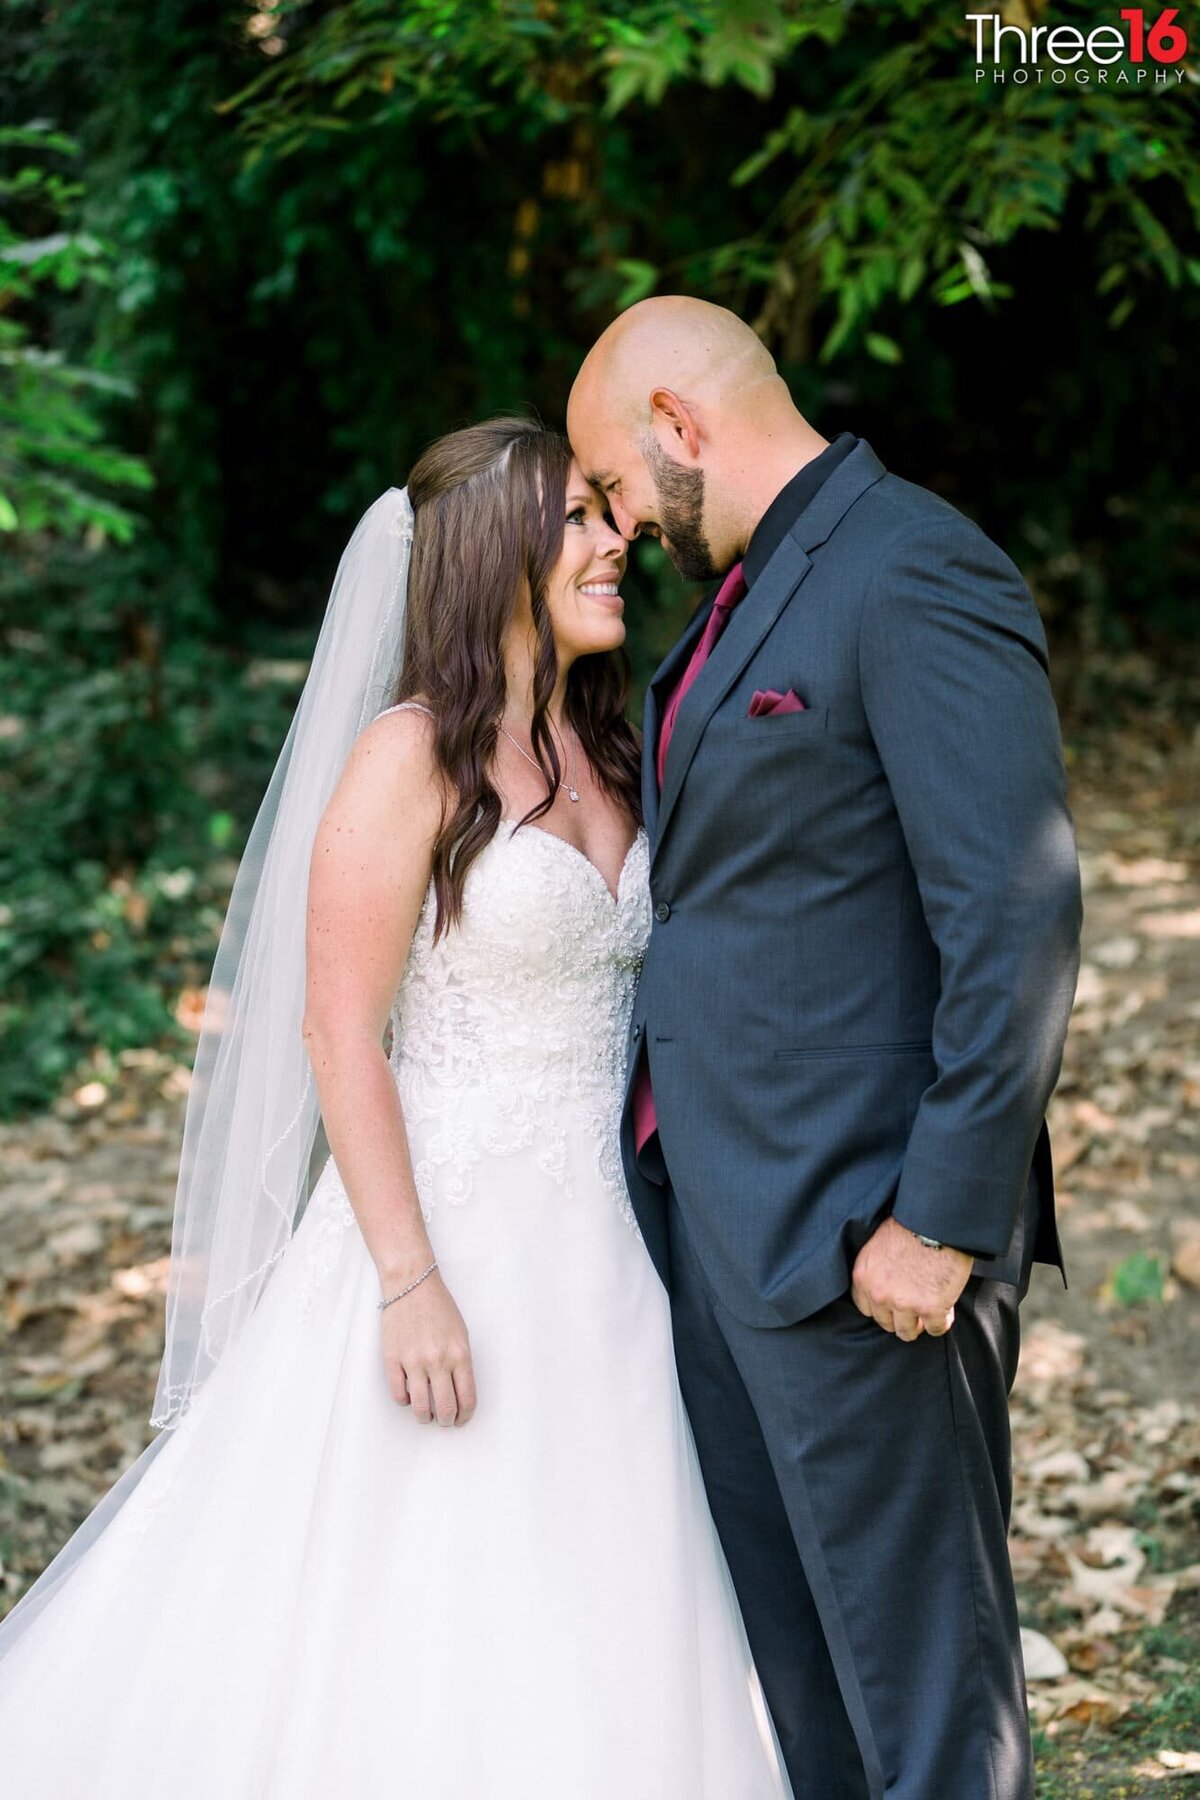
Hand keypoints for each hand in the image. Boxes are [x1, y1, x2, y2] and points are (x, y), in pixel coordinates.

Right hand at [380, 1271, 476, 1426]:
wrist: (411, 1283)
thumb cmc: (439, 1307)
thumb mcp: (461, 1334)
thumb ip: (461, 1363)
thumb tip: (458, 1393)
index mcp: (459, 1354)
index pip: (467, 1399)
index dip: (465, 1416)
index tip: (462, 1419)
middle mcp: (438, 1361)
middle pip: (446, 1409)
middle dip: (447, 1421)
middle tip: (445, 1420)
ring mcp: (413, 1361)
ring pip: (421, 1408)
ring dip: (425, 1417)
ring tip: (427, 1414)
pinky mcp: (392, 1359)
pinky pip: (398, 1395)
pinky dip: (405, 1401)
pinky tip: (409, 1395)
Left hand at [850, 1217, 972, 1340]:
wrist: (935, 1221)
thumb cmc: (911, 1224)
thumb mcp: (880, 1245)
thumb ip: (878, 1269)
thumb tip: (889, 1283)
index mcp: (864, 1276)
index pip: (865, 1307)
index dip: (881, 1307)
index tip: (892, 1304)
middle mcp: (879, 1294)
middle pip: (885, 1323)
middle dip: (900, 1318)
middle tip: (914, 1310)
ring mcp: (904, 1304)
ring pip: (907, 1332)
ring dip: (919, 1325)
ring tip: (929, 1314)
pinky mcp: (930, 1309)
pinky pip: (935, 1329)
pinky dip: (942, 1322)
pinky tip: (946, 1311)